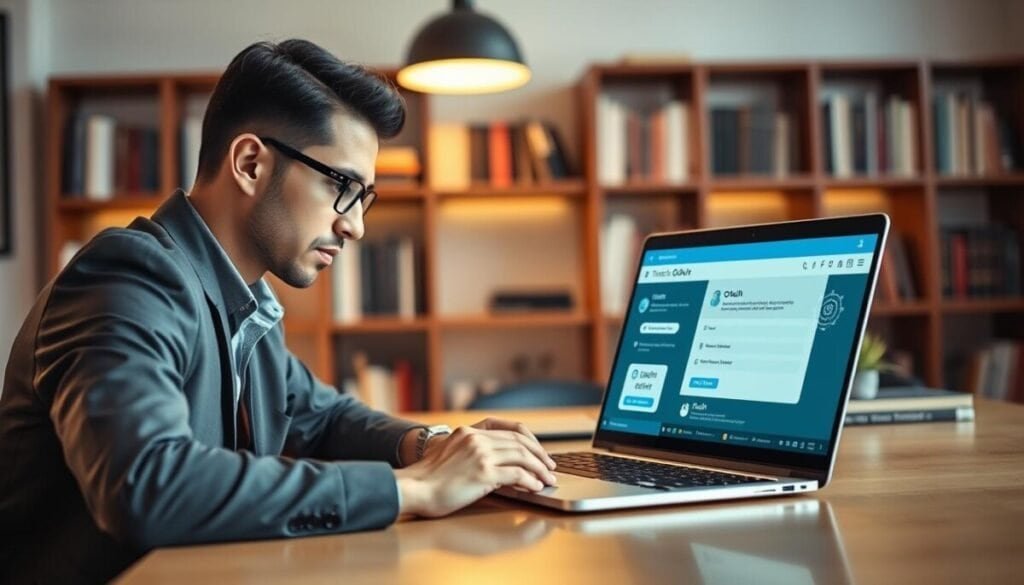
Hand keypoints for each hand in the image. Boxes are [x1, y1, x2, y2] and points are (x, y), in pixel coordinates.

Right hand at [395, 419, 557, 517]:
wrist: (414, 488)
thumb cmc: (427, 479)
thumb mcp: (447, 453)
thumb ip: (469, 450)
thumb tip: (495, 463)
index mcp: (468, 432)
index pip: (509, 430)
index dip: (529, 441)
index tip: (539, 452)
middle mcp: (476, 439)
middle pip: (519, 442)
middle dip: (539, 455)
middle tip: (550, 467)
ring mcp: (480, 455)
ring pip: (522, 457)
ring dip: (539, 469)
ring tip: (548, 479)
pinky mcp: (483, 473)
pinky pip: (516, 475)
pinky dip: (530, 481)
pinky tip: (536, 487)